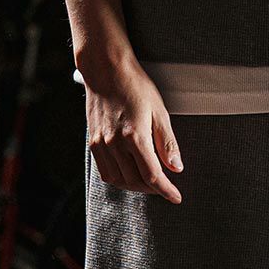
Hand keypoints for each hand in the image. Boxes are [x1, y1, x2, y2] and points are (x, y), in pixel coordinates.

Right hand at [82, 56, 184, 202]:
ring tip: (148, 182)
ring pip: (119, 180)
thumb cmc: (136, 86)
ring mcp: (101, 144)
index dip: (166, 190)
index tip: (176, 197)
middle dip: (153, 189)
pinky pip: (105, 171)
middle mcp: (115, 144)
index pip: (152, 175)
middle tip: (165, 187)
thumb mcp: (160, 112)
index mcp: (135, 136)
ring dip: (135, 186)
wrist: (106, 71)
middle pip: (136, 181)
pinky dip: (119, 179)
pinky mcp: (92, 142)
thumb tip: (176, 168)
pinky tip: (129, 174)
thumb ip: (167, 143)